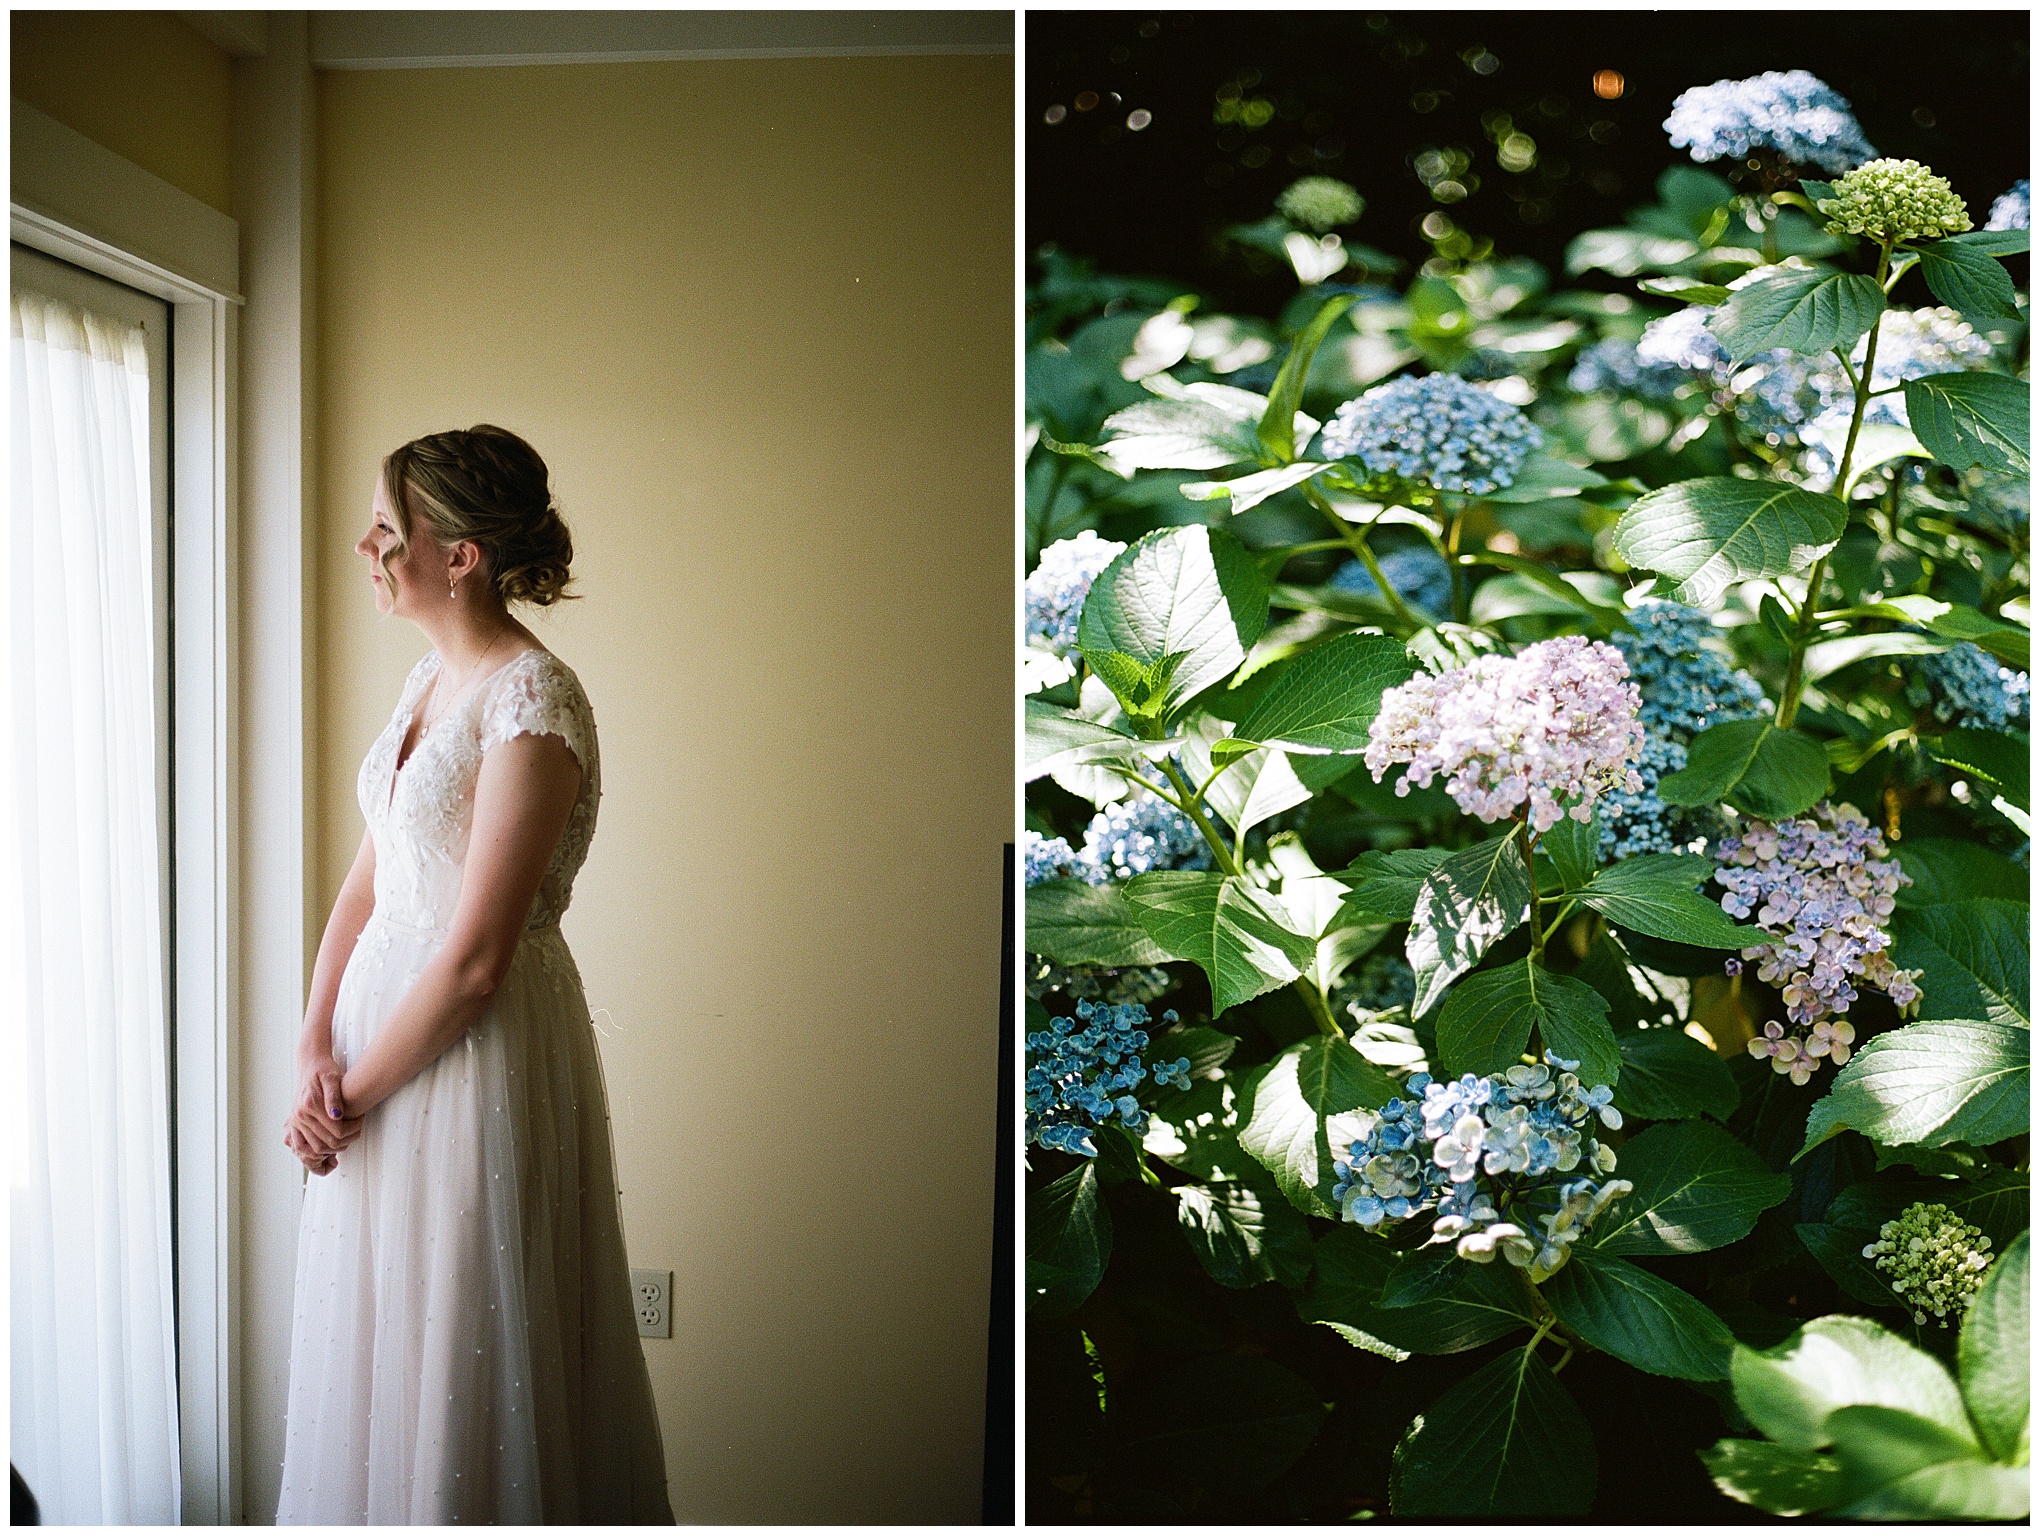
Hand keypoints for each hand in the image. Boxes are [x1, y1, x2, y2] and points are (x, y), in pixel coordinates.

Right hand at [285, 1054, 364, 1174]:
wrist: (310, 1064)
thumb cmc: (324, 1069)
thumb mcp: (333, 1078)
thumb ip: (335, 1097)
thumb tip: (337, 1115)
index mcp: (310, 1105)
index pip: (336, 1131)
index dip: (353, 1130)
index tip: (361, 1121)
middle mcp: (300, 1116)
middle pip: (327, 1142)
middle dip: (346, 1141)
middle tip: (357, 1131)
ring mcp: (295, 1121)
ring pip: (314, 1149)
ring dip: (332, 1150)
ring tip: (346, 1140)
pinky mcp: (294, 1124)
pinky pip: (301, 1146)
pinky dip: (315, 1152)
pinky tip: (330, 1148)